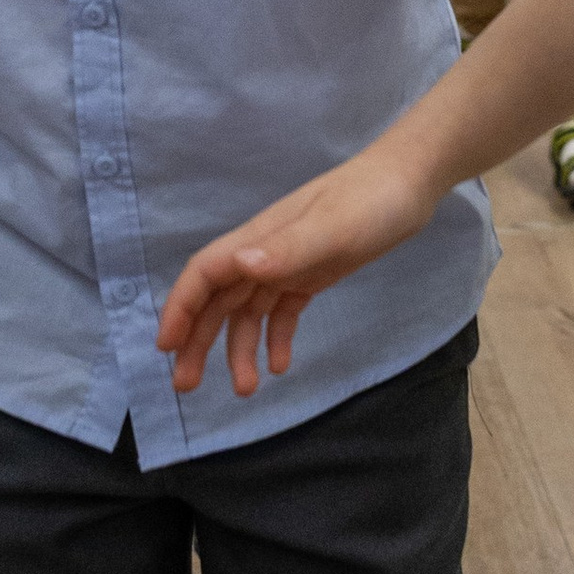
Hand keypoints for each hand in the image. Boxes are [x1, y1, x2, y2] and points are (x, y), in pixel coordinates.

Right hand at [156, 138, 438, 399]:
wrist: (407, 183)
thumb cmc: (370, 201)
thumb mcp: (333, 228)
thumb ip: (288, 248)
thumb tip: (241, 265)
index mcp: (259, 238)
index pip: (204, 274)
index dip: (180, 309)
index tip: (166, 348)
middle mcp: (263, 252)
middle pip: (216, 299)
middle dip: (196, 340)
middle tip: (185, 385)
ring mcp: (286, 264)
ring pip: (246, 311)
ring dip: (237, 349)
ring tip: (244, 390)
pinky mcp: (310, 275)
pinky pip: (281, 312)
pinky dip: (275, 338)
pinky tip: (279, 367)